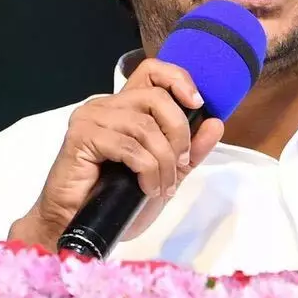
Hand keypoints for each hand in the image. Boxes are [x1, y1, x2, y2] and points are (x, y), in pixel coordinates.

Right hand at [8, 58, 224, 249]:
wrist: (81, 227)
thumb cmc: (118, 200)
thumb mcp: (166, 173)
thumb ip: (191, 149)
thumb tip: (216, 122)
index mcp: (125, 106)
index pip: (152, 71)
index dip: (179, 79)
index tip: (198, 105)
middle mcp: (106, 105)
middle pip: (156, 97)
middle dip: (178, 132)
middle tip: (181, 164)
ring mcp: (92, 118)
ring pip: (145, 125)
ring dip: (164, 161)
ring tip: (162, 186)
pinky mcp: (81, 136)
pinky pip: (129, 146)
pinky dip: (147, 169)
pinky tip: (147, 188)